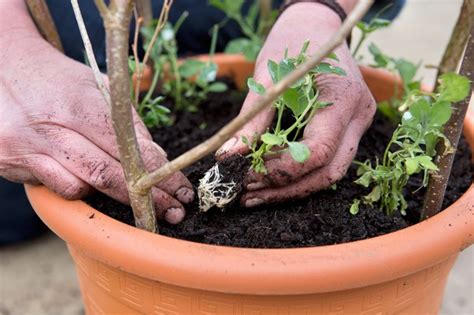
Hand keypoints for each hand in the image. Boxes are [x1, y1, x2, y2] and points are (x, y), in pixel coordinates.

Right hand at [0, 33, 192, 223]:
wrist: (4, 66)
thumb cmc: (61, 78)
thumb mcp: (100, 86)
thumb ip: (129, 123)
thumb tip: (157, 161)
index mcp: (80, 103)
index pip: (130, 149)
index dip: (161, 176)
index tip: (182, 191)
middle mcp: (52, 127)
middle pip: (108, 176)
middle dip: (147, 199)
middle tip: (173, 212)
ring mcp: (27, 147)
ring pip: (81, 189)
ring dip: (110, 194)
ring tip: (126, 189)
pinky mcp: (9, 162)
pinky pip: (56, 189)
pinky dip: (77, 187)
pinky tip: (83, 175)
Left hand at [217, 3, 375, 206]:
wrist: (317, 26)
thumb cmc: (292, 43)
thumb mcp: (268, 77)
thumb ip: (251, 119)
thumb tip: (227, 158)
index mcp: (344, 96)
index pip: (319, 151)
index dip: (283, 170)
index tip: (247, 175)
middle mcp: (359, 115)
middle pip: (329, 172)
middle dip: (286, 189)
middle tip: (247, 195)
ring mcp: (358, 125)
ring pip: (330, 173)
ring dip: (292, 189)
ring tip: (253, 193)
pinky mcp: (349, 130)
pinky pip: (328, 162)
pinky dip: (299, 176)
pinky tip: (270, 180)